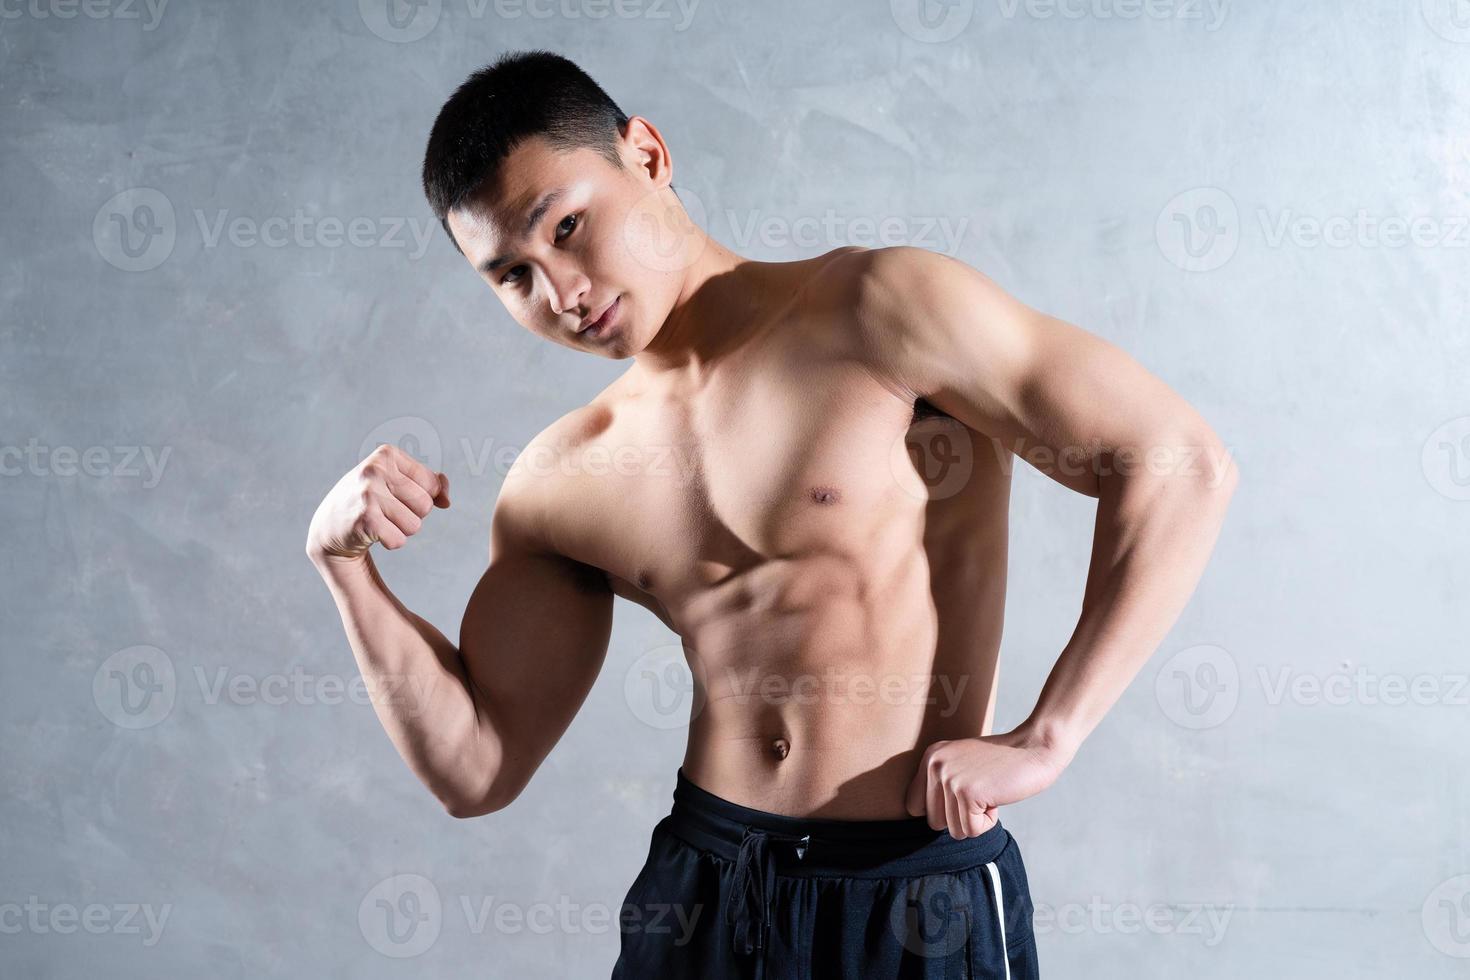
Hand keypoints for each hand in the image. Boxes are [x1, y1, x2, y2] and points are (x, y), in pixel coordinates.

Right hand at [305, 444, 449, 564]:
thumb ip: (430, 485)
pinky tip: (371, 533)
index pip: (431, 484)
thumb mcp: (397, 482)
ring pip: (415, 525)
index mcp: (386, 454)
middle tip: (385, 511)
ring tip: (379, 521)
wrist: (329, 527)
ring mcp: (368, 494)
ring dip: (401, 530)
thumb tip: (446, 501)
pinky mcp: (365, 519)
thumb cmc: (370, 501)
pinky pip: (399, 540)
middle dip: (411, 515)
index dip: (419, 497)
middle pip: (425, 505)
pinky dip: (390, 542)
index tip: (394, 495)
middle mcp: (375, 470)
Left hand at [905, 729, 1067, 839]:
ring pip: (954, 829)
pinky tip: (996, 798)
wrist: (1035, 747)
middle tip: (981, 794)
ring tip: (989, 793)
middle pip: (934, 822)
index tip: (962, 799)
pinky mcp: (967, 793)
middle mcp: (934, 766)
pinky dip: (988, 822)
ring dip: (976, 819)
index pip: (913, 806)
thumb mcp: (961, 763)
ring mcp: (950, 779)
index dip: (940, 811)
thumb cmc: (1003, 761)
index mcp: (930, 757)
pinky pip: (972, 830)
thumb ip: (941, 783)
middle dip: (961, 817)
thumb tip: (928, 818)